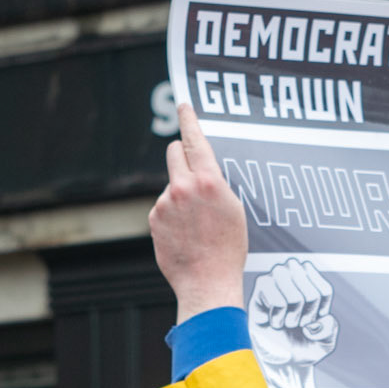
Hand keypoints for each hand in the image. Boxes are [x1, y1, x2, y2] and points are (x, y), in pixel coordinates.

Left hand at [149, 103, 247, 321]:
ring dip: (180, 193)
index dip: (189, 119)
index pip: (194, 139)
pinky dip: (172, 213)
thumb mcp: (235, 208)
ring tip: (197, 223)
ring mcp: (164, 203)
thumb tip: (203, 171)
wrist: (207, 282)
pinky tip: (186, 233)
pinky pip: (163, 205)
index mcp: (207, 181)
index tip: (184, 105)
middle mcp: (181, 187)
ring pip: (170, 183)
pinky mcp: (153, 219)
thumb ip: (216, 183)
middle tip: (195, 171)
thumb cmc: (229, 249)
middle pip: (173, 152)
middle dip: (182, 155)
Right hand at [248, 258, 339, 387]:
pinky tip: (272, 320)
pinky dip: (278, 319)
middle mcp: (292, 272)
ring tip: (285, 322)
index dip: (320, 314)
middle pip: (312, 295)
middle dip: (307, 316)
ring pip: (295, 298)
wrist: (280, 361)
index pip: (324, 292)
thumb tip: (314, 324)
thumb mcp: (325, 341)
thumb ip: (329, 329)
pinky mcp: (260, 290)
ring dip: (292, 318)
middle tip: (297, 323)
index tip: (312, 322)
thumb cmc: (302, 344)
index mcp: (312, 279)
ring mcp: (276, 279)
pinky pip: (278, 302)